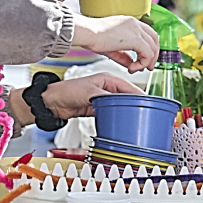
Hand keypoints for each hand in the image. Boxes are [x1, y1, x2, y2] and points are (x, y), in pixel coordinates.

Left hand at [7, 73, 143, 125]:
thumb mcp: (91, 93)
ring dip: (127, 112)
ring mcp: (102, 99)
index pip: (129, 87)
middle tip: (146, 113)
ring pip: (120, 106)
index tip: (149, 103)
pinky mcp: (97, 109)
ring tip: (136, 119)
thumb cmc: (67, 91)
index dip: (140, 95)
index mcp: (108, 79)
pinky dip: (117, 117)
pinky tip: (121, 122)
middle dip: (136, 105)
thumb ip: (108, 98)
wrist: (52, 103)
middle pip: (127, 97)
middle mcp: (107, 88)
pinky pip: (112, 113)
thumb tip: (122, 103)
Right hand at [71, 14, 159, 72]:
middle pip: (155, 39)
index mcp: (130, 22)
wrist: (87, 33)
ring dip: (147, 61)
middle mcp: (135, 23)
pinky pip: (148, 53)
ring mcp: (136, 30)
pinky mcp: (136, 39)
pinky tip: (132, 68)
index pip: (148, 33)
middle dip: (153, 55)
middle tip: (147, 67)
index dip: (149, 47)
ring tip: (136, 69)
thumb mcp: (112, 48)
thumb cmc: (93, 37)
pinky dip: (143, 63)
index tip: (144, 59)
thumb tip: (131, 65)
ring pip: (153, 47)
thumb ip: (124, 56)